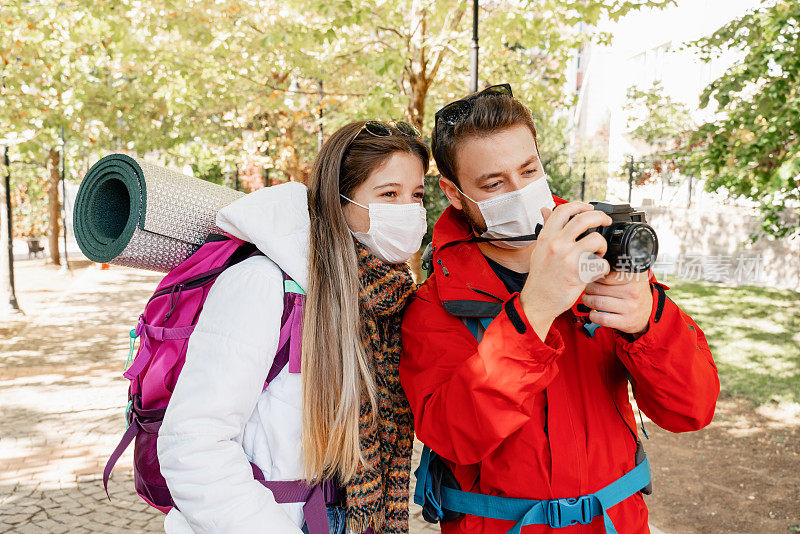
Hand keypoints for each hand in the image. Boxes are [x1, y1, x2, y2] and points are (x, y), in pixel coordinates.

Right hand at [519, 202, 612, 339]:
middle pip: (584, 219)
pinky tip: (596, 271)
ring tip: (599, 253)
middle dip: (600, 217)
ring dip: (602, 246)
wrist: (537, 302)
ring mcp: (567, 258)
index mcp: (546, 237)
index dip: (580, 205)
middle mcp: (556, 244)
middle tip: (606, 222)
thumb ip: (547, 229)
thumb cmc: (540, 278)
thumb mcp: (539, 249)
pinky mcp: (578, 273)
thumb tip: (546, 209)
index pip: (563, 210)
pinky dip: (603, 268)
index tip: (589, 208)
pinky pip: (600, 264)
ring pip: (596, 240)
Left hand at [581, 271, 652, 334]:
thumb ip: (617, 270)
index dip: (593, 276)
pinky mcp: (626, 322)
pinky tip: (593, 312)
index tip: (590, 277)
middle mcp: (633, 292)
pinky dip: (593, 316)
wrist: (649, 313)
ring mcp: (630, 308)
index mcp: (633, 278)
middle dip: (587, 288)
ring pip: (597, 302)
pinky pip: (602, 318)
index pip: (604, 275)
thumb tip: (595, 262)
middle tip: (586, 288)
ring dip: (587, 301)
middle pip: (598, 288)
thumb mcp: (632, 278)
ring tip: (587, 298)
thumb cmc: (635, 293)